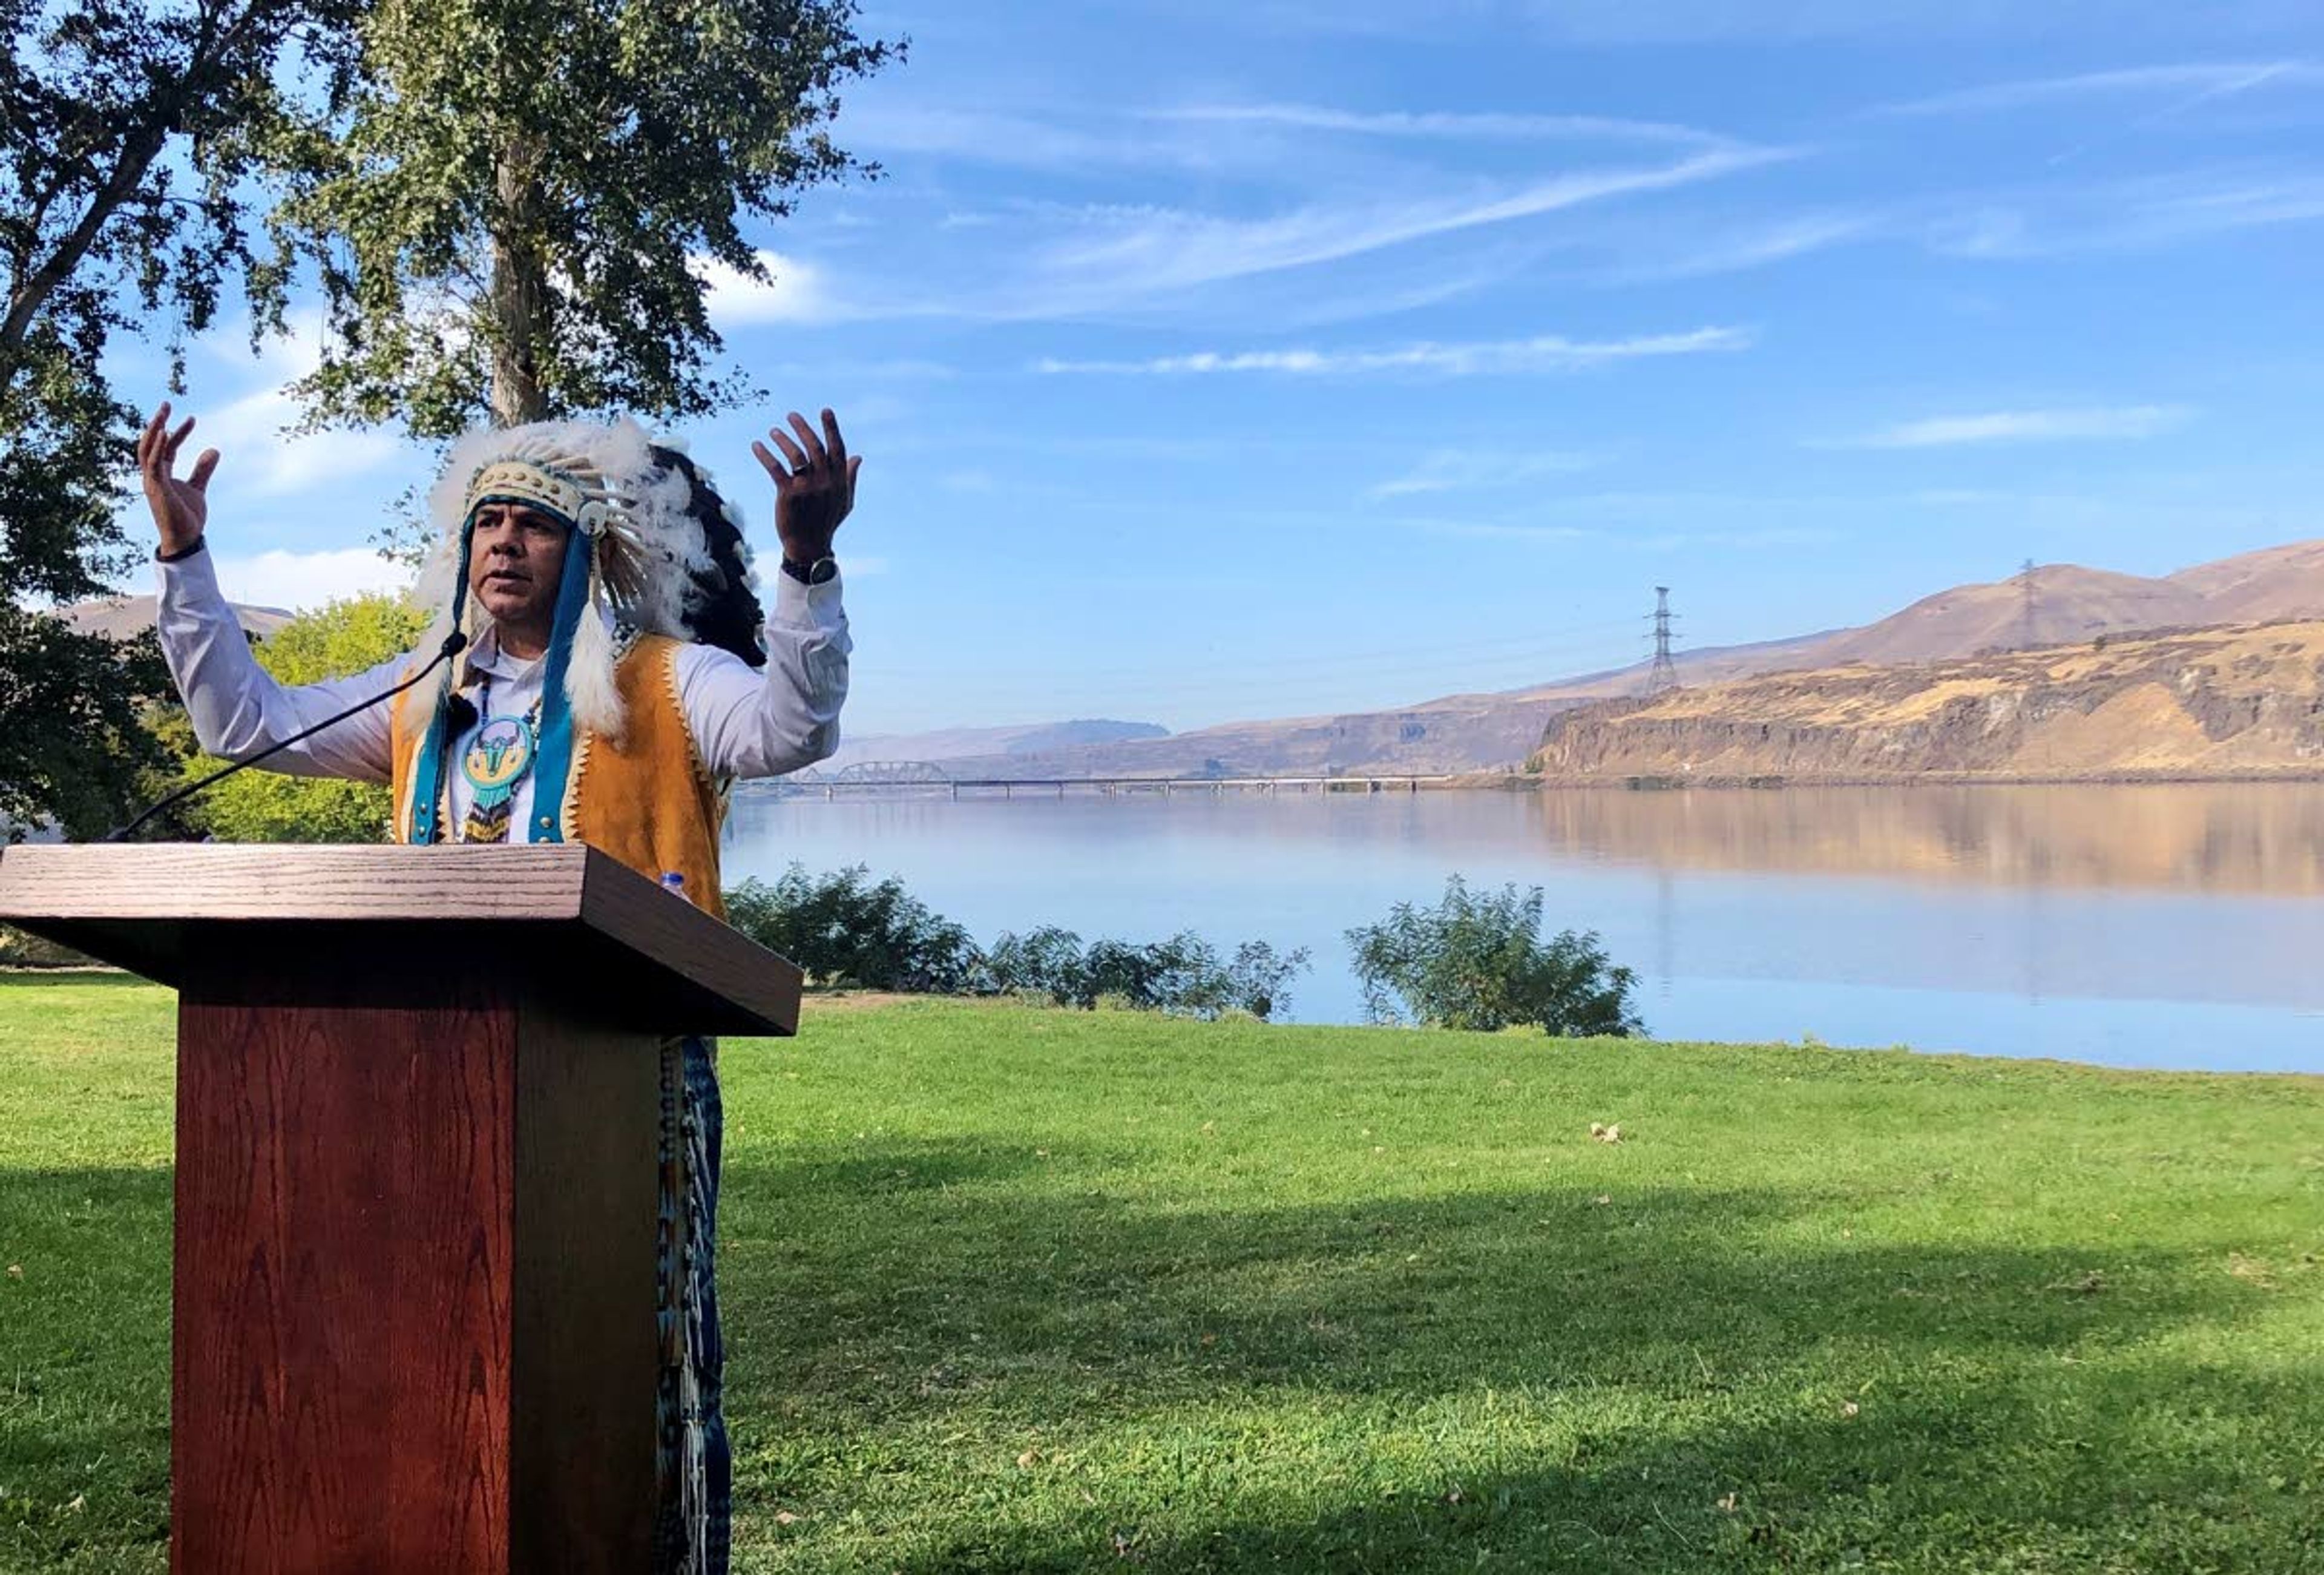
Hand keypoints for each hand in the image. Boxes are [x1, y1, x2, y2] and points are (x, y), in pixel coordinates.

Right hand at [139, 402, 219, 556]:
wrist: (186, 539)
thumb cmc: (188, 517)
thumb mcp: (198, 488)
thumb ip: (203, 470)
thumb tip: (214, 450)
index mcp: (161, 474)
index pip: (166, 447)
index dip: (177, 432)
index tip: (192, 419)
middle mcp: (152, 475)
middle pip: (150, 443)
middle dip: (157, 423)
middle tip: (167, 404)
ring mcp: (151, 480)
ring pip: (147, 449)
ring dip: (154, 429)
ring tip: (164, 411)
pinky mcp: (155, 487)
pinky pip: (153, 463)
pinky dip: (157, 447)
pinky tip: (163, 432)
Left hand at [751, 408, 857, 564]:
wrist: (809, 546)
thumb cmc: (826, 522)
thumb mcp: (844, 500)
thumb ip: (850, 477)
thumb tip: (858, 456)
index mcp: (839, 481)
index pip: (837, 449)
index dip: (831, 428)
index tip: (825, 410)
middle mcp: (825, 482)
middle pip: (814, 447)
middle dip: (803, 428)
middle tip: (791, 415)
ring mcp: (807, 488)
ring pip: (796, 455)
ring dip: (783, 440)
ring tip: (774, 431)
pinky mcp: (788, 494)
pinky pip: (776, 468)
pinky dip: (765, 455)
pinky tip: (756, 446)